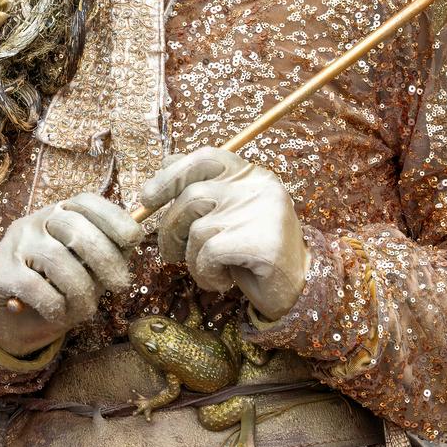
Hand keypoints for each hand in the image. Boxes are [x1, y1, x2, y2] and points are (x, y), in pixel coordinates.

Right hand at [0, 194, 142, 356]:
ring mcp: (15, 244)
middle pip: (76, 229)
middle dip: (105, 260)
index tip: (133, 240)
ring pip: (57, 260)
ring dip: (80, 290)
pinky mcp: (0, 273)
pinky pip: (35, 286)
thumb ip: (105, 254)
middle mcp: (36, 221)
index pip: (87, 202)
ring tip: (86, 309)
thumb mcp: (85, 268)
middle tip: (119, 285)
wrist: (8, 319)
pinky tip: (58, 313)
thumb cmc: (56, 288)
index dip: (114, 218)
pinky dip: (55, 305)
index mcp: (59, 213)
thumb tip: (134, 241)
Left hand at [140, 147, 309, 320]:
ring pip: (198, 229)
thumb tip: (163, 168)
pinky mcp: (263, 243)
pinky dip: (206, 273)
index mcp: (251, 174)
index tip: (148, 197)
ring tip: (210, 269)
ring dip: (192, 257)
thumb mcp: (227, 214)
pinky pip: (210, 254)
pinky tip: (223, 280)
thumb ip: (202, 189)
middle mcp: (259, 187)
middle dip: (170, 228)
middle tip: (169, 252)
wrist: (298, 288)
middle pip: (193, 196)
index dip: (171, 174)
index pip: (205, 158)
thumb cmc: (252, 251)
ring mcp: (263, 213)